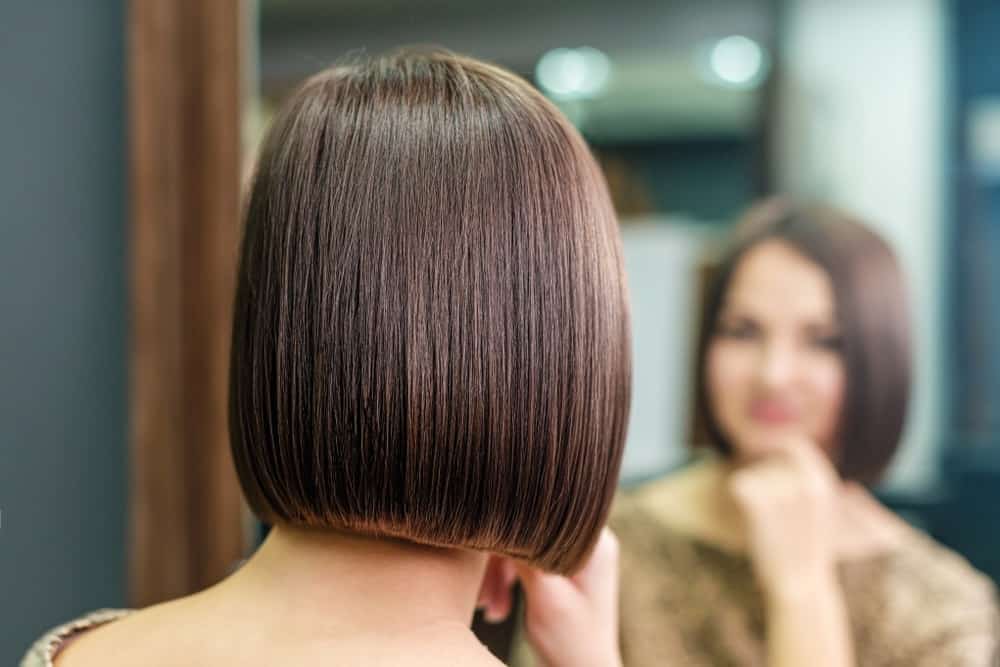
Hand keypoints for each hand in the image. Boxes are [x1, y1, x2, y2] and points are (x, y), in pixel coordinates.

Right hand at [477, 528, 621, 666]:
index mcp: (593, 539)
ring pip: (522, 546)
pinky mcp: (561, 569)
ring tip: (488, 607)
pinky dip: (507, 582)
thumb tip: (503, 516)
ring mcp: (574, 553)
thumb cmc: (572, 643)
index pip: (543, 511)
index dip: (509, 520)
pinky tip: (496, 607)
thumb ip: (526, 555)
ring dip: (499, 575)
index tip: (483, 540)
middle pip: (528, 530)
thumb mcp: (546, 597)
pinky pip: (525, 561)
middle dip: (499, 560)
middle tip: (484, 594)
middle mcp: (586, 539)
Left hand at [729, 437, 838, 600]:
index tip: (767, 460)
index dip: (777, 450)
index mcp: (822, 481)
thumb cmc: (807, 547)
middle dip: (764, 482)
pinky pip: (738, 485)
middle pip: (768, 463)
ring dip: (753, 495)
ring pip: (752, 475)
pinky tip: (750, 518)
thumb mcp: (819, 507)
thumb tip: (788, 444)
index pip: (794, 444)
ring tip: (770, 523)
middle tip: (775, 516)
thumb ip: (807, 477)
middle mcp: (804, 482)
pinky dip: (738, 497)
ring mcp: (781, 492)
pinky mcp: (759, 505)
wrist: (800, 585)